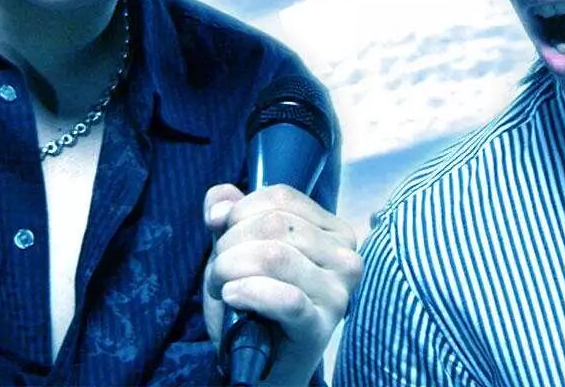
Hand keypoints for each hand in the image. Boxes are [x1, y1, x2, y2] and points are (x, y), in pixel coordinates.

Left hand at [203, 183, 362, 384]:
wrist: (264, 367)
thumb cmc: (256, 305)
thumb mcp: (239, 252)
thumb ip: (231, 218)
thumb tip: (220, 202)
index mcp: (334, 231)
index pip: (281, 197)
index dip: (240, 212)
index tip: (222, 236)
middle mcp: (345, 256)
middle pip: (274, 224)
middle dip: (230, 244)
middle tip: (219, 272)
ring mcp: (338, 293)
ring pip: (275, 256)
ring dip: (230, 269)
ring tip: (223, 288)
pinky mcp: (321, 326)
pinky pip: (284, 298)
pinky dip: (249, 292)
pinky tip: (232, 296)